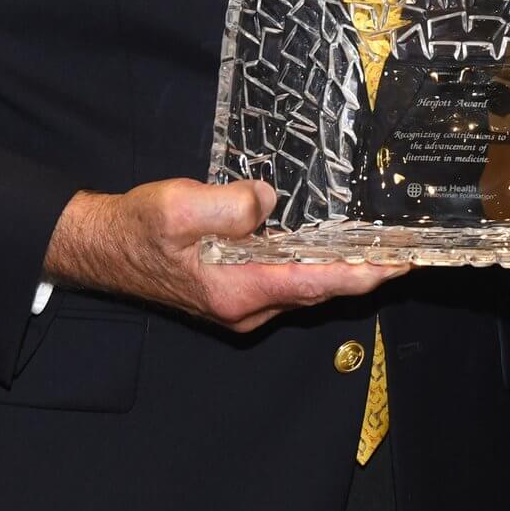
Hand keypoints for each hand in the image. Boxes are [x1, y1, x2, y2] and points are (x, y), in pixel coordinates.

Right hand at [42, 179, 403, 332]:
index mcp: (236, 290)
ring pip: (302, 287)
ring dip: (339, 269)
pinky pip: (284, 282)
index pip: (315, 284)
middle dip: (363, 271)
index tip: (401, 264)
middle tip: (406, 250)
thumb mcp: (179, 206)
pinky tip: (330, 247)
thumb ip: (230, 204)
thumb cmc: (137, 228)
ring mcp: (240, 306)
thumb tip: (270, 201)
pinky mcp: (235, 296)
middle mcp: (245, 308)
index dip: (363, 274)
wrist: (103, 248)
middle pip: (317, 289)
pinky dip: (312, 266)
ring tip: (380, 246)